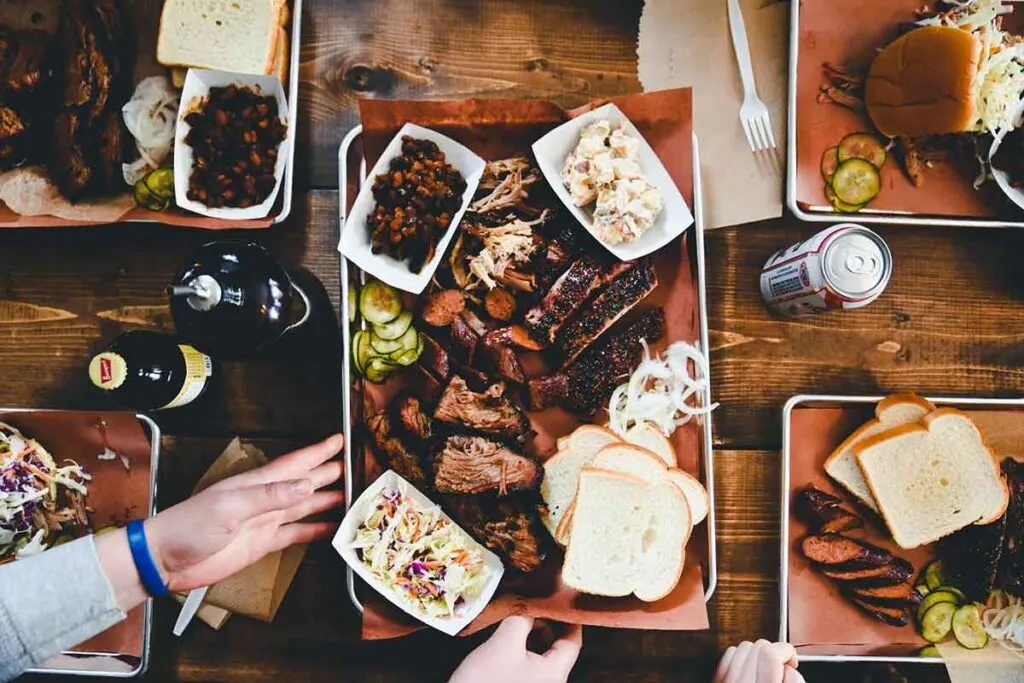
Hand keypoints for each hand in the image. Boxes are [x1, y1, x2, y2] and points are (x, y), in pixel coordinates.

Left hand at [145, 434, 344, 591]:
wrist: (166, 559)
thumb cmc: (189, 526)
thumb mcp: (230, 506)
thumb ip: (270, 495)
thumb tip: (306, 484)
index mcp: (256, 483)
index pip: (295, 463)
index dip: (318, 452)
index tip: (339, 440)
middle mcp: (265, 499)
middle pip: (304, 482)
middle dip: (328, 473)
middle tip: (353, 466)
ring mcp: (264, 521)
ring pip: (304, 507)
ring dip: (326, 501)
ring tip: (350, 497)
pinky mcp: (263, 544)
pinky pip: (296, 534)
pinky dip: (315, 531)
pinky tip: (329, 529)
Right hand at [449, 616, 581, 682]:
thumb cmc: (486, 681)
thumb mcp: (504, 644)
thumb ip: (520, 619)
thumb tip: (528, 604)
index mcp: (555, 673)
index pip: (573, 640)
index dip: (567, 616)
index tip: (558, 597)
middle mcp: (551, 682)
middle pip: (558, 646)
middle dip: (545, 623)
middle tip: (531, 603)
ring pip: (542, 654)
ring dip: (532, 634)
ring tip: (518, 616)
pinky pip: (529, 663)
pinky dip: (523, 647)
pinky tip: (510, 635)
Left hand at [714, 640, 803, 682]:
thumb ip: (794, 682)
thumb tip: (789, 666)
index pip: (771, 654)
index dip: (787, 651)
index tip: (792, 659)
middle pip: (759, 645)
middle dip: (774, 651)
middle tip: (781, 667)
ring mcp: (726, 682)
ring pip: (744, 646)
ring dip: (757, 653)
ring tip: (765, 670)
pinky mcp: (717, 681)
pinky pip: (728, 655)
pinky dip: (741, 657)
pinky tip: (749, 670)